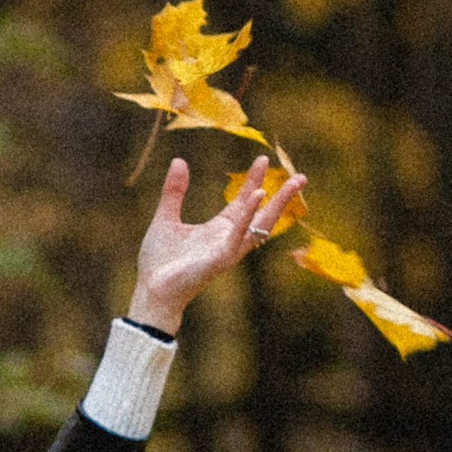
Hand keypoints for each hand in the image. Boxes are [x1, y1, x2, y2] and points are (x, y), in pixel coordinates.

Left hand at [126, 155, 304, 334]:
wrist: (151, 291)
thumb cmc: (160, 261)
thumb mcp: (166, 218)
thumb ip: (174, 192)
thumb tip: (179, 161)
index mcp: (218, 230)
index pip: (243, 202)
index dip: (253, 181)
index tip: (262, 160)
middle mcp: (228, 239)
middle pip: (262, 215)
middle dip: (282, 196)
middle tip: (300, 177)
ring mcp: (227, 250)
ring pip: (260, 226)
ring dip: (277, 205)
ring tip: (292, 184)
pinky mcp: (221, 260)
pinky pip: (239, 236)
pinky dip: (249, 216)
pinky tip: (257, 196)